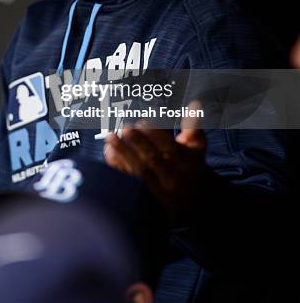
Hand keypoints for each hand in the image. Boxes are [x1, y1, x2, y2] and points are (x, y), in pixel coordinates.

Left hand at [104, 102, 205, 222]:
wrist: (189, 203)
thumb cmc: (189, 167)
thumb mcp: (196, 148)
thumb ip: (194, 126)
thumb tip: (194, 103)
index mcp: (187, 164)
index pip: (171, 148)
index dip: (155, 135)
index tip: (141, 122)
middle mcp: (173, 179)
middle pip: (153, 160)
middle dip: (138, 143)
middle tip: (124, 128)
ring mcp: (158, 191)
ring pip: (139, 172)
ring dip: (123, 153)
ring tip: (110, 137)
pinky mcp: (144, 198)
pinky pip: (128, 183)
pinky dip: (117, 168)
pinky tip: (110, 152)